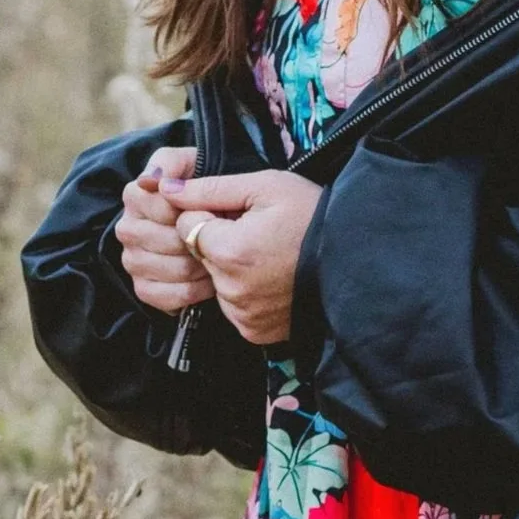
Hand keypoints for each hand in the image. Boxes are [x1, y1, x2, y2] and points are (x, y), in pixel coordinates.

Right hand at [115, 146, 215, 314]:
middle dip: (190, 239)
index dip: (183, 209)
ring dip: (194, 266)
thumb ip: (172, 162)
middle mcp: (128, 228)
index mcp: (136, 195)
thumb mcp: (193, 163)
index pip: (154, 204)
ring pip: (160, 268)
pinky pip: (160, 296)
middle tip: (215, 237)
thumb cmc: (205, 188)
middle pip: (156, 239)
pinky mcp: (143, 287)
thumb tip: (151, 179)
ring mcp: (133, 259)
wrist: (219, 219)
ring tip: (215, 258)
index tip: (205, 209)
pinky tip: (207, 280)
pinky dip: (188, 291)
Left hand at [163, 171, 323, 345]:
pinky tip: (272, 276)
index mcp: (229, 251)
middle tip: (258, 231)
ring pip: (216, 282)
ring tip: (268, 254)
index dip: (211, 213)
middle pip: (201, 256)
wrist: (353, 259)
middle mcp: (230, 290)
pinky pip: (234, 306)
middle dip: (220, 240)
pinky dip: (246, 291)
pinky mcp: (254, 331)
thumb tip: (165, 187)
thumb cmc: (311, 215)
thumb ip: (211, 187)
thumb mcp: (266, 187)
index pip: (188, 227)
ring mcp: (242, 316)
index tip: (240, 212)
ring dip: (231, 267)